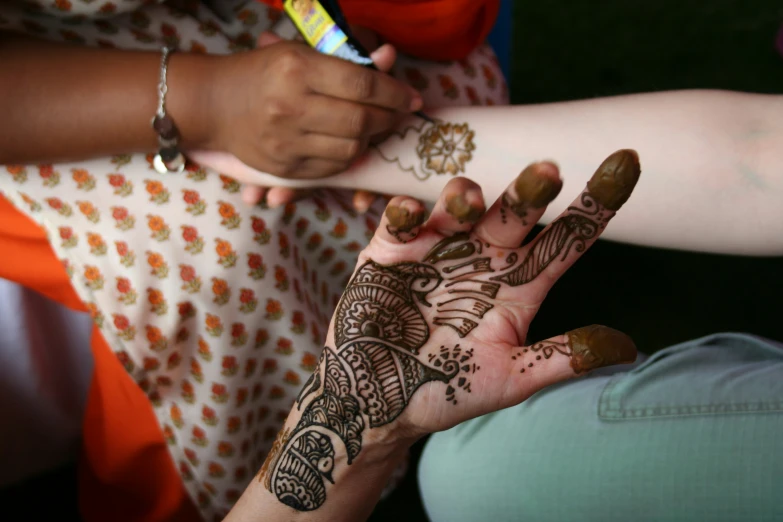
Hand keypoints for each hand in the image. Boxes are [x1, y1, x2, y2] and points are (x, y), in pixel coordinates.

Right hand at [206, 32, 418, 180]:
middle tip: (397, 114)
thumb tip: (390, 57)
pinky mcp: (284, 167)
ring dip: (371, 139)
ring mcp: (286, 141)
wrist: (215, 103)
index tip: (411, 98)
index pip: (363, 84)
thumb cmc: (263, 71)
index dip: (395, 93)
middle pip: (361, 120)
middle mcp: (291, 106)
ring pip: (352, 148)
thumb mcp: (301, 53)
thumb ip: (347, 59)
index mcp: (297, 68)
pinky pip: (333, 168)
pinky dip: (349, 155)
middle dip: (389, 118)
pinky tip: (348, 142)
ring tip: (371, 126)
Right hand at [259, 150, 641, 510]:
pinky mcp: (391, 252)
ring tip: (468, 201)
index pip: (566, 238)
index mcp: (519, 283)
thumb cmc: (448, 389)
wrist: (380, 401)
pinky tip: (410, 214)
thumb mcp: (510, 378)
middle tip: (548, 172)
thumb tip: (627, 348)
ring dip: (465, 196)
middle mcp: (483, 257)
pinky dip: (405, 212)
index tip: (627, 163)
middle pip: (515, 212)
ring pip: (459, 204)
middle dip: (531, 189)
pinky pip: (400, 222)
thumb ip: (561, 358)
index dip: (596, 203)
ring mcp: (438, 249)